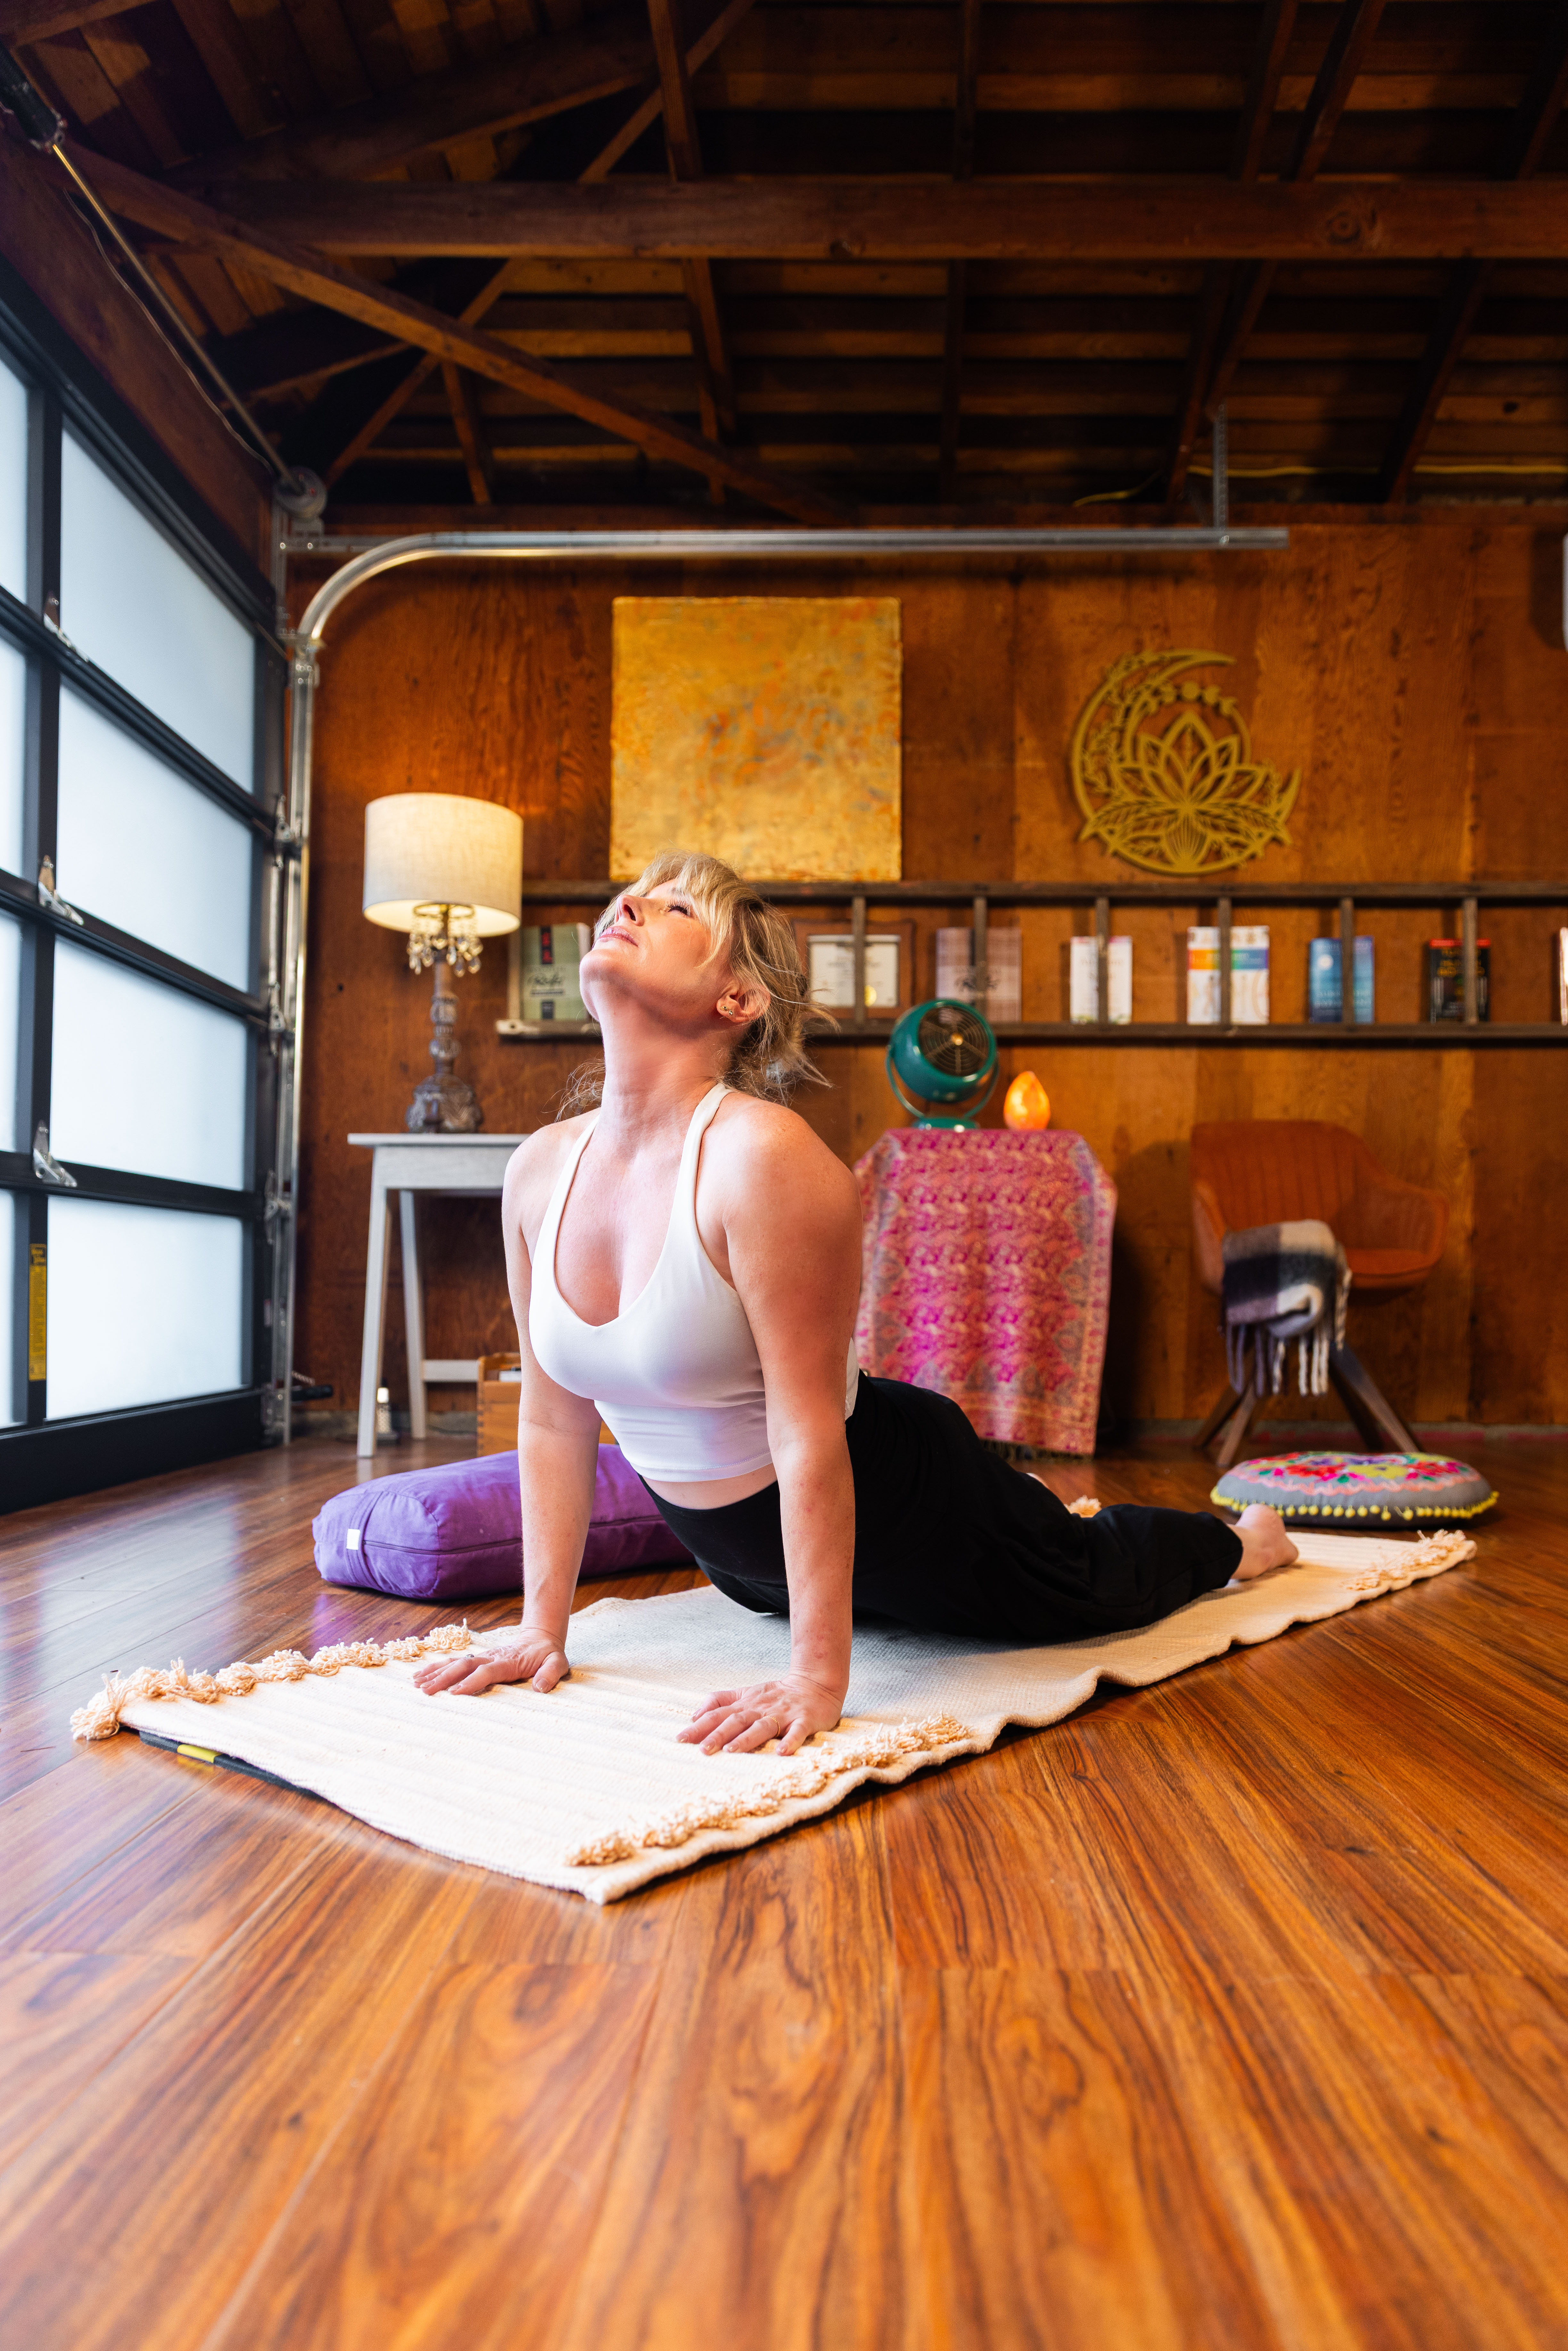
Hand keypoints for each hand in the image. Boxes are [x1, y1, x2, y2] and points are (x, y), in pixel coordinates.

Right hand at [412, 1629, 568, 1698]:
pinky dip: (437, 1668)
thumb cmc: (548, 1655)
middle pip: (464, 1666)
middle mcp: (491, 1658)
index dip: (471, 1682)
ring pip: (455, 1663)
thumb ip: (550, 1674)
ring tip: (416, 1683)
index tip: (455, 1693)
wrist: (541, 1638)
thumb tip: (540, 1687)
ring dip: (436, 1672)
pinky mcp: (478, 1659)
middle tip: (425, 1691)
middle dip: (444, 1678)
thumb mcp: (558, 1663)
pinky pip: (454, 1662)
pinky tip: (421, 1675)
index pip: (486, 1671)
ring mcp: (483, 1657)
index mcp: (509, 1662)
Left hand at [676, 1670, 843, 1756]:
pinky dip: (790, 1741)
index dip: (700, 1726)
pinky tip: (782, 1752)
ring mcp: (783, 1714)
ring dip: (747, 1738)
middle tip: (701, 1750)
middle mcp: (761, 1708)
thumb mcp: (746, 1693)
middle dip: (718, 1735)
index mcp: (746, 1703)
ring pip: (762, 1726)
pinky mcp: (804, 1720)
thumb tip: (694, 1715)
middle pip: (736, 1720)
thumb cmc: (777, 1694)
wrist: (816, 1683)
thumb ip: (721, 1701)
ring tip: (732, 1750)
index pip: (718, 1714)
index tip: (680, 1739)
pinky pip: (797, 1731)